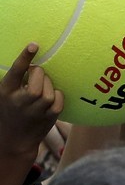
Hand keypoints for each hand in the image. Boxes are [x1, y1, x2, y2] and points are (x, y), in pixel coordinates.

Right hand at [0, 43, 63, 159]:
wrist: (13, 139)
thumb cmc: (9, 110)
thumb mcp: (3, 93)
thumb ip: (16, 80)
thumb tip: (33, 65)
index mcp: (5, 90)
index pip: (16, 71)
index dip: (25, 57)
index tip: (34, 45)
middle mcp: (20, 101)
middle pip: (37, 80)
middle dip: (40, 72)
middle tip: (37, 73)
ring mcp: (35, 111)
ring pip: (49, 91)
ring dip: (48, 84)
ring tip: (42, 85)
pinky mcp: (48, 119)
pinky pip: (58, 101)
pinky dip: (57, 95)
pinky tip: (51, 95)